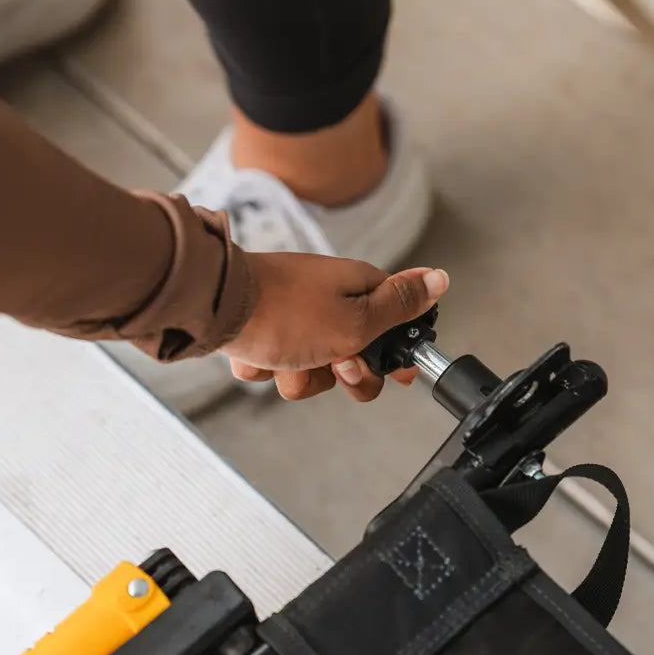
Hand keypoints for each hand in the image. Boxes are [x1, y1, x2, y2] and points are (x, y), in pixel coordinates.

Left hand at [221, 252, 448, 401]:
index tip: (398, 374)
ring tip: (284, 358)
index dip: (398, 354)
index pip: (396, 322)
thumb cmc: (285, 314)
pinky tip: (258, 353)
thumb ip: (399, 307)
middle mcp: (327, 300)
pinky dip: (268, 366)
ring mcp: (294, 315)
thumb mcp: (356, 318)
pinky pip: (279, 363)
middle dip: (345, 373)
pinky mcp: (264, 328)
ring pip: (314, 367)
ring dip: (300, 374)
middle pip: (356, 354)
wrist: (214, 308)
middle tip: (335, 363)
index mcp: (357, 290)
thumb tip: (439, 279)